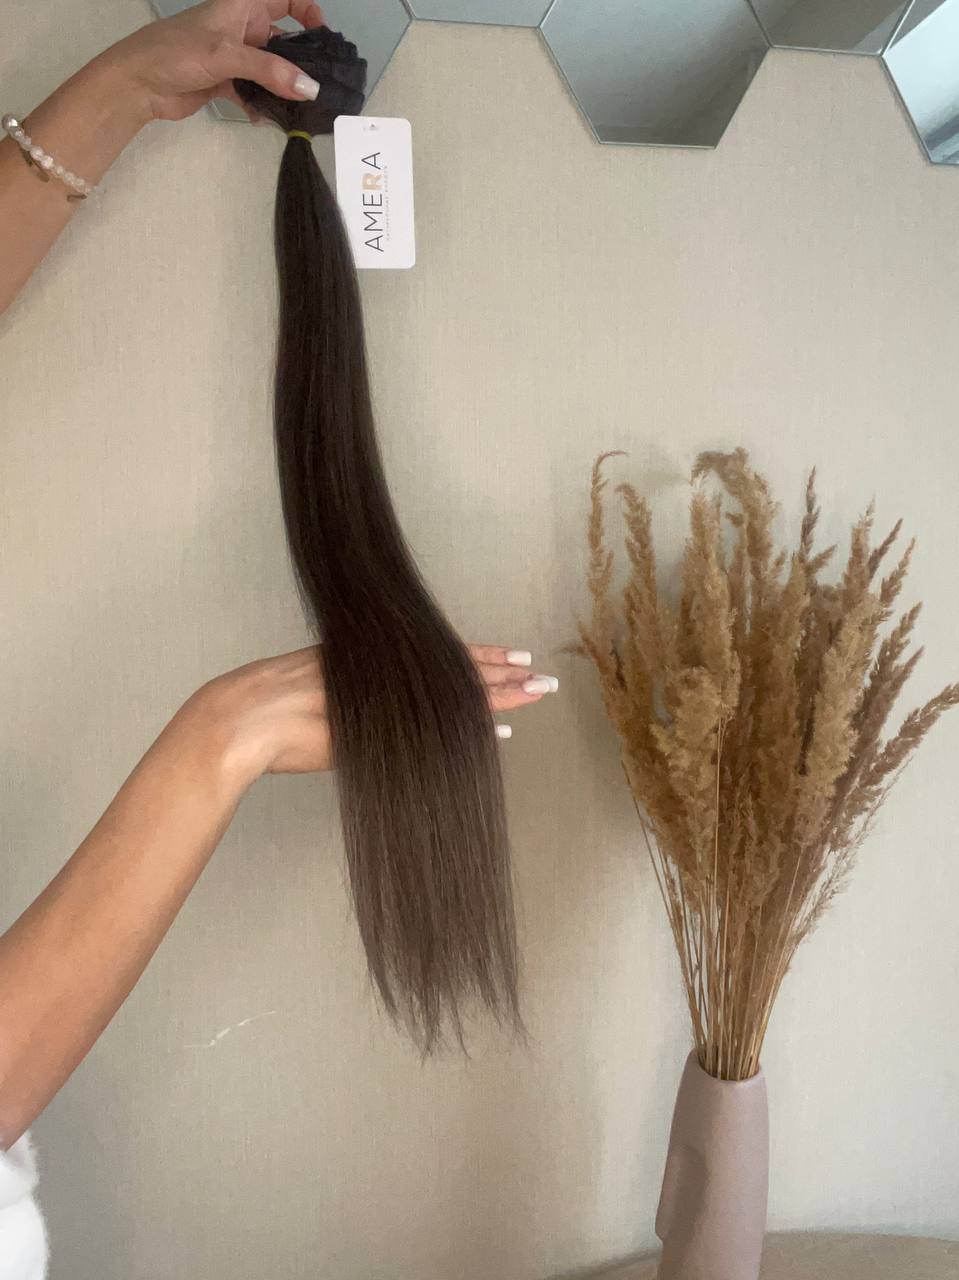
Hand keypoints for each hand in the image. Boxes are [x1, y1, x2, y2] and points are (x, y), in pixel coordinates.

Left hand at [94, 0, 327, 125]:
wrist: (138, 83)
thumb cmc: (176, 52)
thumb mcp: (225, 54)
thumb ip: (269, 71)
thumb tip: (309, 88)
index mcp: (241, 6)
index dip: (306, 11)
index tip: (323, 36)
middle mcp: (242, 28)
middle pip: (283, 39)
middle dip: (302, 60)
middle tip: (322, 83)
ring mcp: (235, 57)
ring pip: (271, 70)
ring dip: (285, 88)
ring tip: (302, 108)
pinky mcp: (227, 82)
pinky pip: (256, 92)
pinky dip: (264, 105)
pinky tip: (270, 120)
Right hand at [179, 644, 559, 785]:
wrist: (242, 718)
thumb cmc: (270, 709)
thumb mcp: (322, 686)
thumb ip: (361, 690)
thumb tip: (390, 701)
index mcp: (376, 659)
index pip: (441, 654)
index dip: (482, 656)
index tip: (516, 655)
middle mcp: (387, 671)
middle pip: (459, 672)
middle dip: (506, 675)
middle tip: (545, 677)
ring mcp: (386, 696)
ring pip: (456, 693)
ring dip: (501, 696)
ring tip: (537, 693)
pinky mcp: (383, 722)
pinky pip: (438, 722)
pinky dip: (471, 726)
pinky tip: (503, 728)